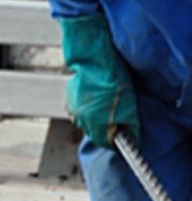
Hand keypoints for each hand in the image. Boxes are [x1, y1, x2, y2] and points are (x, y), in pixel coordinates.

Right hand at [60, 13, 139, 147]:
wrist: (94, 58)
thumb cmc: (112, 79)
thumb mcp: (128, 104)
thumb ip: (128, 124)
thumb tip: (130, 136)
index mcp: (94, 122)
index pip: (104, 142)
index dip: (115, 140)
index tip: (123, 135)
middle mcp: (80, 118)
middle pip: (94, 133)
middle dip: (105, 128)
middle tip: (117, 118)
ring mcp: (72, 108)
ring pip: (86, 121)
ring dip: (95, 118)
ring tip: (106, 106)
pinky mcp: (68, 98)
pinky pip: (79, 110)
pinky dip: (88, 108)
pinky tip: (96, 98)